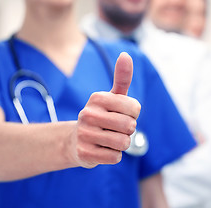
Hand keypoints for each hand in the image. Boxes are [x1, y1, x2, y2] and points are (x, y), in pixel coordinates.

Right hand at [74, 52, 140, 167]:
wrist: (75, 141)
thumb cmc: (101, 116)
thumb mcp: (111, 97)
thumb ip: (121, 77)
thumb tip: (125, 54)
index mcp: (97, 98)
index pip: (135, 108)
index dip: (133, 115)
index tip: (120, 114)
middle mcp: (88, 114)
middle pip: (130, 126)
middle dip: (128, 130)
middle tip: (114, 129)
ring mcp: (84, 134)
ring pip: (123, 143)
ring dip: (121, 144)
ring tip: (109, 139)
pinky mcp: (84, 153)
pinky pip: (115, 157)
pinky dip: (113, 155)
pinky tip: (102, 149)